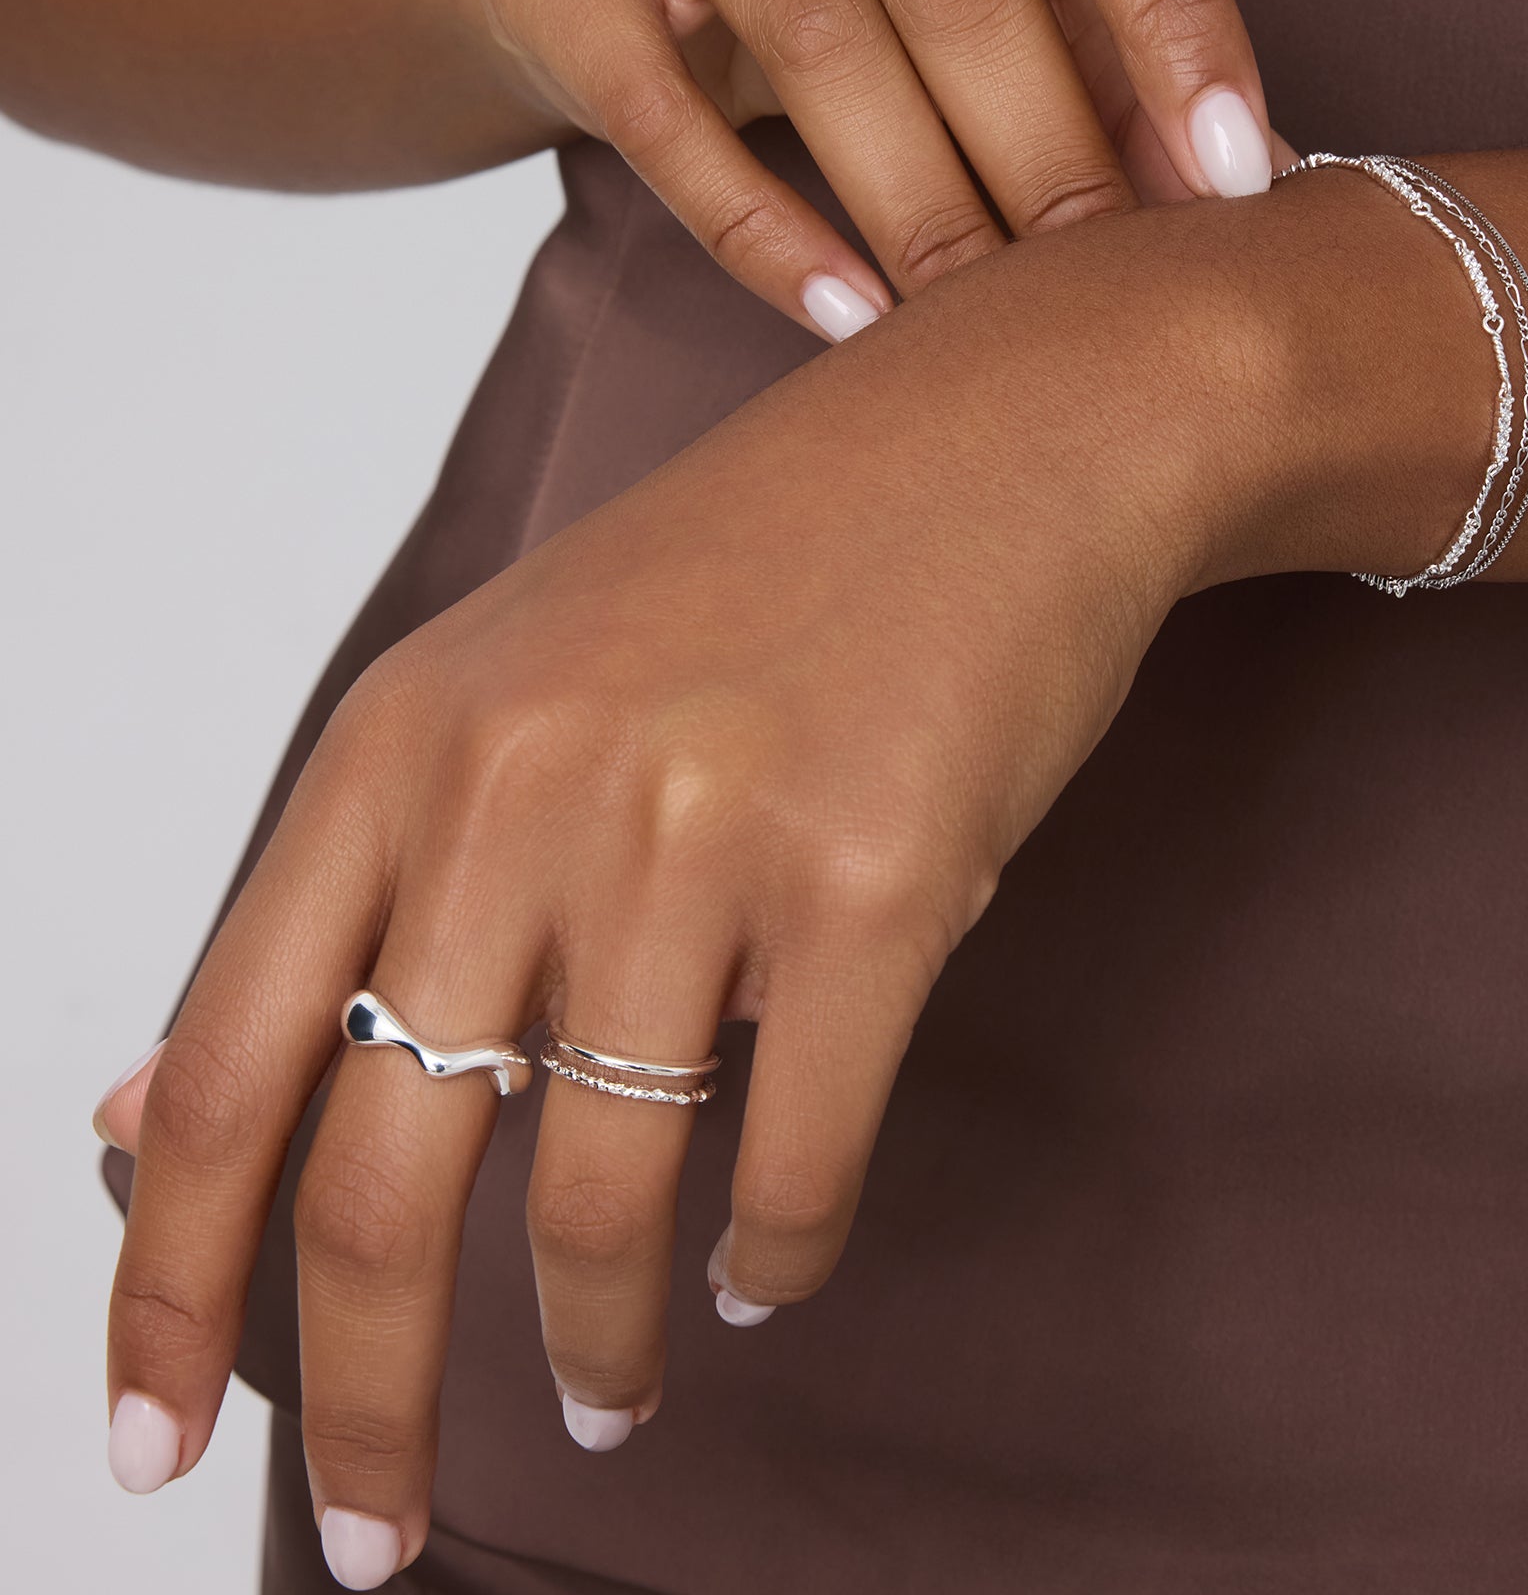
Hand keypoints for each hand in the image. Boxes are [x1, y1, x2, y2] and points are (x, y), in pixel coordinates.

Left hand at [95, 206, 1291, 1584]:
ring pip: (596, 1196)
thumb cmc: (749, 573)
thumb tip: (131, 1121)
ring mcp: (699, 838)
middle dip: (362, 1401)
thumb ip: (335, 902)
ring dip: (597, 1344)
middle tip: (374, 1531)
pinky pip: (795, 1158)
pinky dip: (774, 1254)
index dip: (163, 1289)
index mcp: (398, 743)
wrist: (992, 445)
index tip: (141, 1443)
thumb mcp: (493, 693)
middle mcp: (523, 791)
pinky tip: (766, 1271)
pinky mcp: (873, 887)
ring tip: (615, 1390)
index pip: (222, 1069)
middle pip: (382, 1179)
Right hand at [452, 0, 1277, 340]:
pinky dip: (770, 237)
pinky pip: (671, 119)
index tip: (1238, 169)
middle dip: (1050, 149)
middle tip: (1111, 291)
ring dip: (924, 207)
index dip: (1175, 9)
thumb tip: (1260, 176)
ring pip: (820, 43)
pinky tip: (852, 323)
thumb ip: (1102, 36)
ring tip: (988, 326)